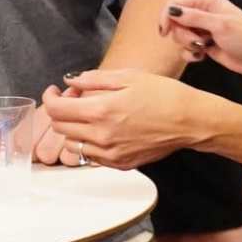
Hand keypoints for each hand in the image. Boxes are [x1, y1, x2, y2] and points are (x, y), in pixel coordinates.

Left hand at [40, 69, 207, 168]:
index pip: (56, 110)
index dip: (49, 97)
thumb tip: (70, 81)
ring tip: (89, 115)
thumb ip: (94, 79)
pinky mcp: (121, 164)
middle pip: (60, 128)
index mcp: (101, 111)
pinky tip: (103, 130)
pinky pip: (92, 156)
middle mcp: (101, 136)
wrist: (191, 121)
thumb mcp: (128, 77)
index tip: (54, 90)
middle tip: (74, 99)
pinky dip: (89, 143)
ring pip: (73, 144)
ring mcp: (110, 154)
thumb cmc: (165, 95)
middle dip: (60, 111)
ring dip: (73, 128)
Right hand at [158, 0, 241, 79]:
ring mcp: (203, 28)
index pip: (174, 3)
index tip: (164, 33)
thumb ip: (193, 17)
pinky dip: (191, 54)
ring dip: (188, 44)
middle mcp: (202, 11)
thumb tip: (171, 10)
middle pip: (174, 21)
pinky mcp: (204, 44)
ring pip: (179, 36)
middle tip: (199, 41)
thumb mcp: (219, 25)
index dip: (166, 17)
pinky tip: (204, 56)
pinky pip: (186, 48)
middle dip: (181, 34)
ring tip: (204, 47)